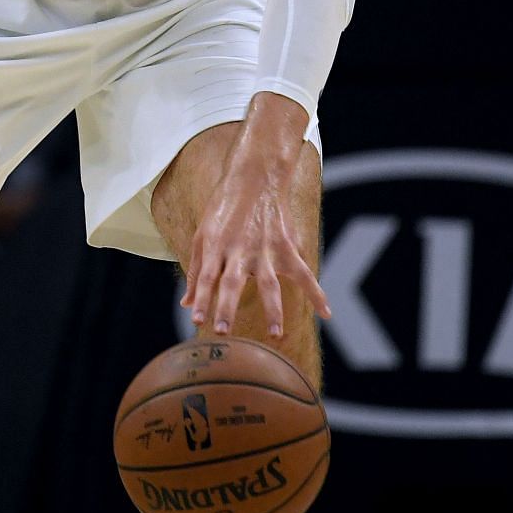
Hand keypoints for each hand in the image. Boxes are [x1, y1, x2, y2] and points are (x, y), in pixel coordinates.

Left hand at [181, 152, 329, 339]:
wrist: (255, 178)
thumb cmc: (223, 209)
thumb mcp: (203, 234)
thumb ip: (195, 270)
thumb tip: (187, 304)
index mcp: (216, 246)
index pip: (205, 277)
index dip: (201, 298)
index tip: (196, 320)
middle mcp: (239, 249)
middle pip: (232, 282)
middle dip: (227, 307)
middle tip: (223, 331)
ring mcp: (265, 249)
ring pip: (269, 283)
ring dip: (273, 309)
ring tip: (276, 334)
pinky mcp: (286, 247)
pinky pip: (304, 274)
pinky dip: (316, 293)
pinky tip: (326, 314)